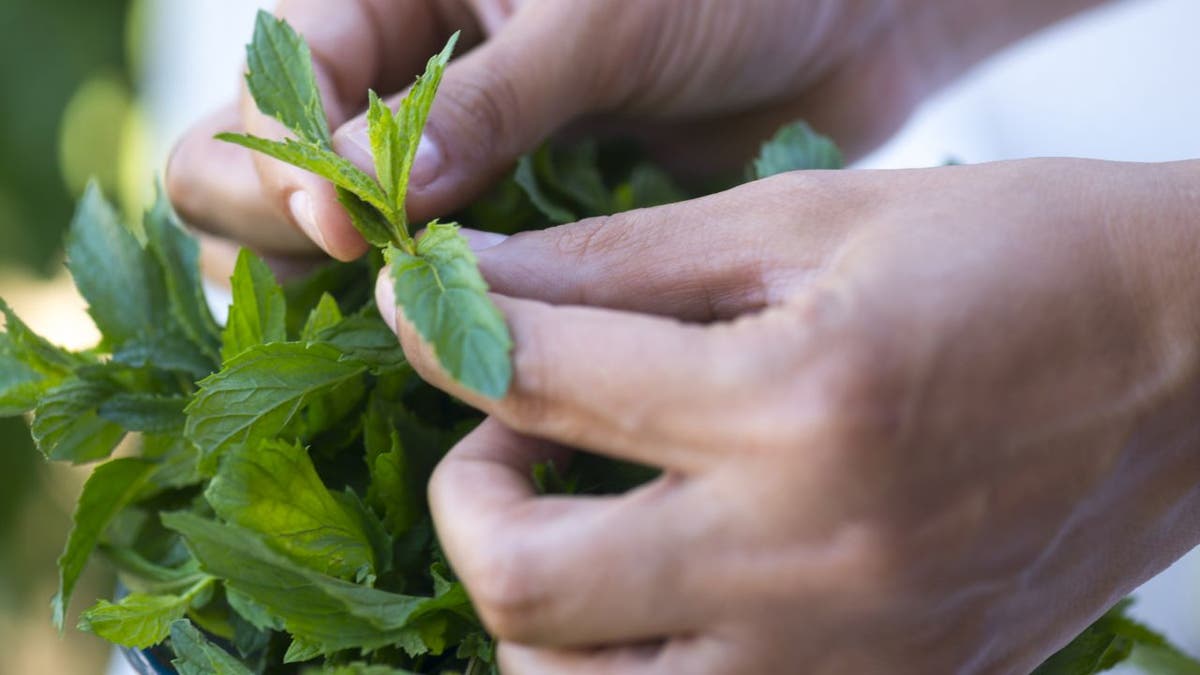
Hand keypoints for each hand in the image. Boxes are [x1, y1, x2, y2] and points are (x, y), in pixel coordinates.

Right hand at [165, 0, 1099, 269]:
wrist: (845, 23)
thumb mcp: (602, 18)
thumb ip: (487, 102)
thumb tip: (367, 197)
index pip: (275, 92)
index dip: (285, 166)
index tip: (348, 230)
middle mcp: (403, 86)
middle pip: (265, 179)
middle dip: (290, 238)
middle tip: (374, 279)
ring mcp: (455, 168)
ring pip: (340, 252)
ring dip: (356, 298)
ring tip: (414, 329)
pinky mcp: (516, 230)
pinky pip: (445, 288)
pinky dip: (440, 325)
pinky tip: (469, 356)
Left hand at [376, 159, 1199, 672]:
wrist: (1197, 362)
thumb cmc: (1017, 258)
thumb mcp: (811, 224)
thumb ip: (624, 264)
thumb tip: (477, 276)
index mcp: (795, 402)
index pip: (540, 380)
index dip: (444, 330)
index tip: (416, 307)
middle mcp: (809, 556)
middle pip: (525, 580)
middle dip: (465, 495)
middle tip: (504, 436)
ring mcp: (847, 659)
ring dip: (533, 608)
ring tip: (574, 520)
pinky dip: (626, 669)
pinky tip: (650, 593)